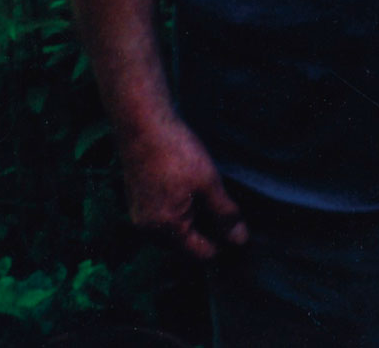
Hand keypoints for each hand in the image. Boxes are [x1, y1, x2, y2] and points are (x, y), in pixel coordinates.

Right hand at [118, 119, 247, 258]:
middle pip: (186, 245)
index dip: (223, 244)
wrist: (141, 123)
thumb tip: (240, 240)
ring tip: (210, 194)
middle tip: (226, 207)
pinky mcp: (138, 200)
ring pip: (175, 229)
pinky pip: (164, 216)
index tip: (238, 227)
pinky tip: (192, 188)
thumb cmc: (176, 152)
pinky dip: (180, 208)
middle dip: (207, 231)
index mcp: (165, 229)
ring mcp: (140, 215)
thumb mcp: (208, 183)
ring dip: (194, 218)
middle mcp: (147, 229)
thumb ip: (224, 214)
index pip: (200, 254)